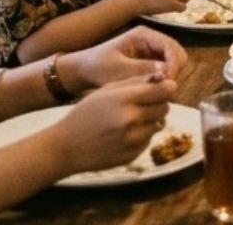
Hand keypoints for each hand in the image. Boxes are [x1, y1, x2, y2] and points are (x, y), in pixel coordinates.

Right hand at [50, 73, 177, 175]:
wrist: (65, 147)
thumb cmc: (85, 114)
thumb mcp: (106, 91)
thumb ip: (136, 81)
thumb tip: (164, 77)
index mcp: (124, 99)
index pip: (165, 90)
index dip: (166, 88)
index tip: (162, 88)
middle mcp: (131, 120)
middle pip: (165, 107)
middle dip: (158, 104)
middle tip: (143, 104)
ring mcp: (132, 140)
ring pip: (159, 124)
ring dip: (150, 121)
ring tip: (129, 120)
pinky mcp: (132, 155)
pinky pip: (148, 140)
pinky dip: (141, 136)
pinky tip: (122, 135)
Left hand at [69, 26, 189, 88]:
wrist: (82, 71)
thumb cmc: (96, 66)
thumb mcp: (117, 69)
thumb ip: (141, 69)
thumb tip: (166, 73)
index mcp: (144, 35)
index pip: (171, 46)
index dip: (173, 63)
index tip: (167, 80)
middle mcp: (151, 40)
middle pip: (177, 53)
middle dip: (174, 70)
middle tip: (164, 88)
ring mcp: (152, 51)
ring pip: (173, 63)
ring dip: (170, 76)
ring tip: (158, 90)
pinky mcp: (150, 63)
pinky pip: (165, 70)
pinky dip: (163, 80)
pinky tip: (154, 89)